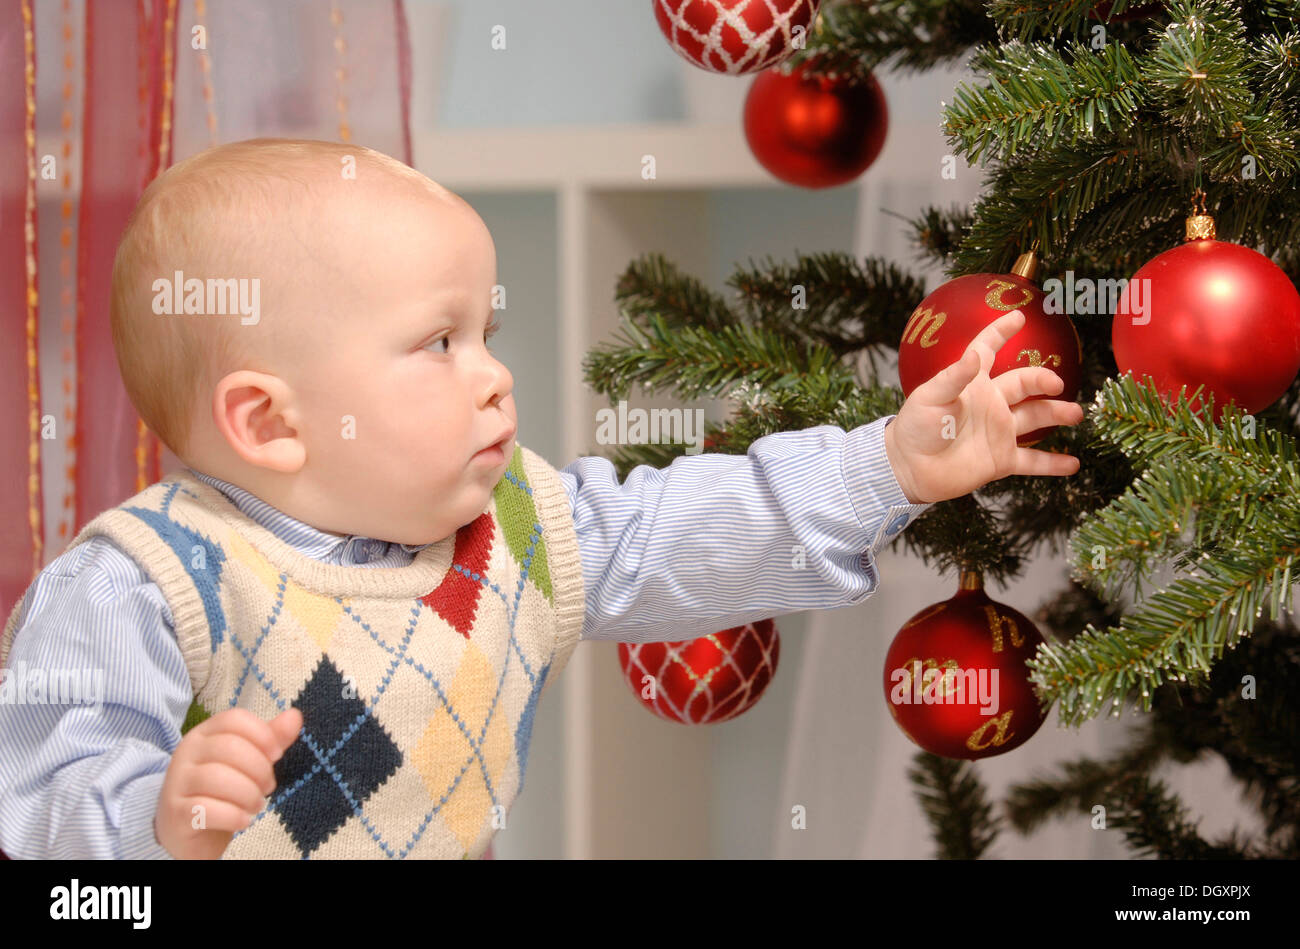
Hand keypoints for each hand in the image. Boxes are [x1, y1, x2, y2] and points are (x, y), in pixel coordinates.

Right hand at [154, 706, 301, 858]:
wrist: (190, 829)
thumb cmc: (224, 789)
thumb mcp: (248, 761)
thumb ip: (271, 739)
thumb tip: (295, 716)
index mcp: (204, 733)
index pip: (234, 719)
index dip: (262, 734)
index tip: (276, 755)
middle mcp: (187, 752)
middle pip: (229, 747)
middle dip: (259, 769)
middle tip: (267, 787)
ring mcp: (178, 782)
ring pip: (217, 778)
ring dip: (248, 794)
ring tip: (256, 805)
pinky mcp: (176, 812)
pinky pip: (205, 808)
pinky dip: (233, 816)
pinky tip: (243, 820)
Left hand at [883, 309, 1082, 503]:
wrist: (909, 468)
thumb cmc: (915, 427)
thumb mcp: (930, 397)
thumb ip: (953, 376)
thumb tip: (972, 353)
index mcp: (972, 384)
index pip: (988, 350)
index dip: (1000, 332)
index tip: (1018, 318)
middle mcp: (990, 404)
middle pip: (1023, 384)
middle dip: (1042, 381)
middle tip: (1056, 384)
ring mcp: (998, 432)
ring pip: (1035, 419)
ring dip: (1057, 415)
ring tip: (1076, 414)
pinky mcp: (1001, 460)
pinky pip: (1032, 461)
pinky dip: (1053, 463)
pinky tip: (1074, 464)